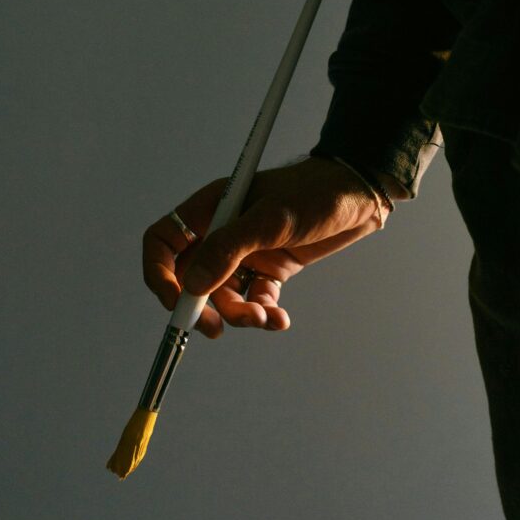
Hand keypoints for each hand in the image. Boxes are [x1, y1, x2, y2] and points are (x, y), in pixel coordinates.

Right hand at [142, 156, 388, 337]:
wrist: (359, 195)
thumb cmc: (314, 192)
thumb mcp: (271, 218)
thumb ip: (229, 249)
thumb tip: (193, 285)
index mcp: (211, 209)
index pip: (163, 242)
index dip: (159, 273)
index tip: (176, 301)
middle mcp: (222, 232)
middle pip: (189, 277)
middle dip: (200, 306)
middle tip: (214, 328)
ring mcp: (246, 252)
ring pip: (224, 295)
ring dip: (239, 314)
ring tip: (264, 318)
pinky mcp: (271, 268)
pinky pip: (254, 299)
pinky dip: (263, 313)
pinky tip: (280, 319)